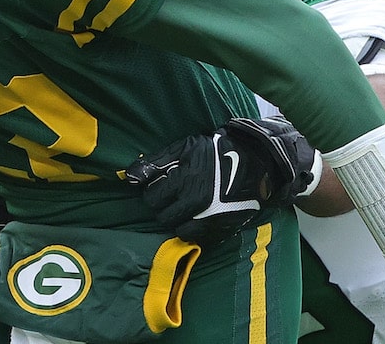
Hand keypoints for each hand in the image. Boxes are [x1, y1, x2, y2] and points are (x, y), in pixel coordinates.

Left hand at [124, 117, 317, 245]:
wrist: (256, 164)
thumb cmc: (216, 151)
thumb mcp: (185, 148)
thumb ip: (155, 163)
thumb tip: (129, 178)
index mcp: (184, 180)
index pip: (152, 198)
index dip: (155, 191)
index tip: (163, 185)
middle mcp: (195, 202)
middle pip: (162, 216)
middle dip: (164, 206)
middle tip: (173, 196)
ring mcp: (208, 217)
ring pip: (176, 228)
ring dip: (176, 218)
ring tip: (184, 205)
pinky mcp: (220, 228)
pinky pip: (194, 236)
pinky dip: (191, 227)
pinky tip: (196, 215)